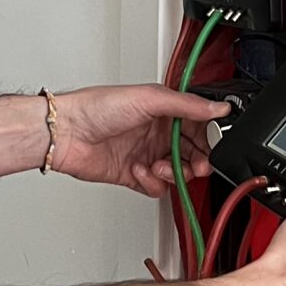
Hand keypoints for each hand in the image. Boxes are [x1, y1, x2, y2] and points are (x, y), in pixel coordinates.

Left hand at [52, 83, 228, 195]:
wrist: (66, 133)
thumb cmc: (97, 108)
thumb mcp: (149, 99)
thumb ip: (187, 105)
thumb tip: (219, 107)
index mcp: (163, 111)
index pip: (198, 126)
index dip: (208, 138)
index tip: (212, 145)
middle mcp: (156, 132)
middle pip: (192, 153)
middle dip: (198, 161)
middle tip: (196, 165)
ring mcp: (146, 154)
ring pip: (177, 172)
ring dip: (174, 173)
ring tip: (160, 166)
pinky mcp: (134, 175)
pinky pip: (156, 187)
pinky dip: (152, 183)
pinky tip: (140, 171)